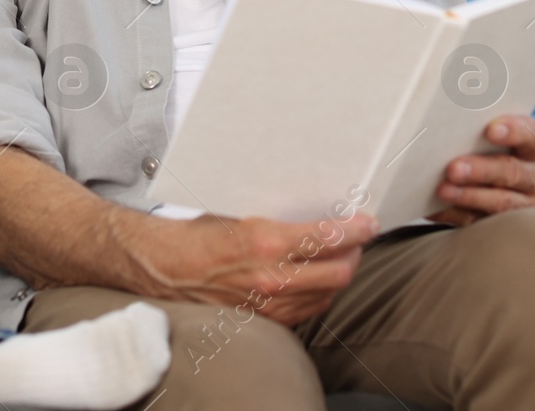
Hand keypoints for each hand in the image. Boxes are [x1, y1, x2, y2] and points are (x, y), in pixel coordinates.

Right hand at [143, 211, 378, 326]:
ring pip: (327, 295)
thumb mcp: (242, 213)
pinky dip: (321, 294)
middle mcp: (271, 277)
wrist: (165, 268)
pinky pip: (308, 311)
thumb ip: (282, 219)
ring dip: (340, 274)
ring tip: (343, 257)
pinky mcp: (264, 320)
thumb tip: (319, 213)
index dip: (357, 230)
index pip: (329, 238)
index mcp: (265, 241)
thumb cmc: (199, 235)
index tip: (369, 222)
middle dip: (356, 253)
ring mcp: (269, 304)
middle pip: (339, 273)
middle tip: (359, 239)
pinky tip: (320, 280)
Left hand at [429, 115, 534, 225]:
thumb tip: (452, 117)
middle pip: (510, 172)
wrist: (527, 195)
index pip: (530, 135)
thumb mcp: (510, 141)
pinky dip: (453, 215)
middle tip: (453, 168)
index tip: (491, 130)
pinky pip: (478, 222)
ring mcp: (525, 207)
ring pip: (498, 203)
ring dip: (468, 197)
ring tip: (443, 190)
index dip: (513, 131)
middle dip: (481, 170)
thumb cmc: (508, 155)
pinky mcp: (505, 227)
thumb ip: (487, 128)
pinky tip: (434, 207)